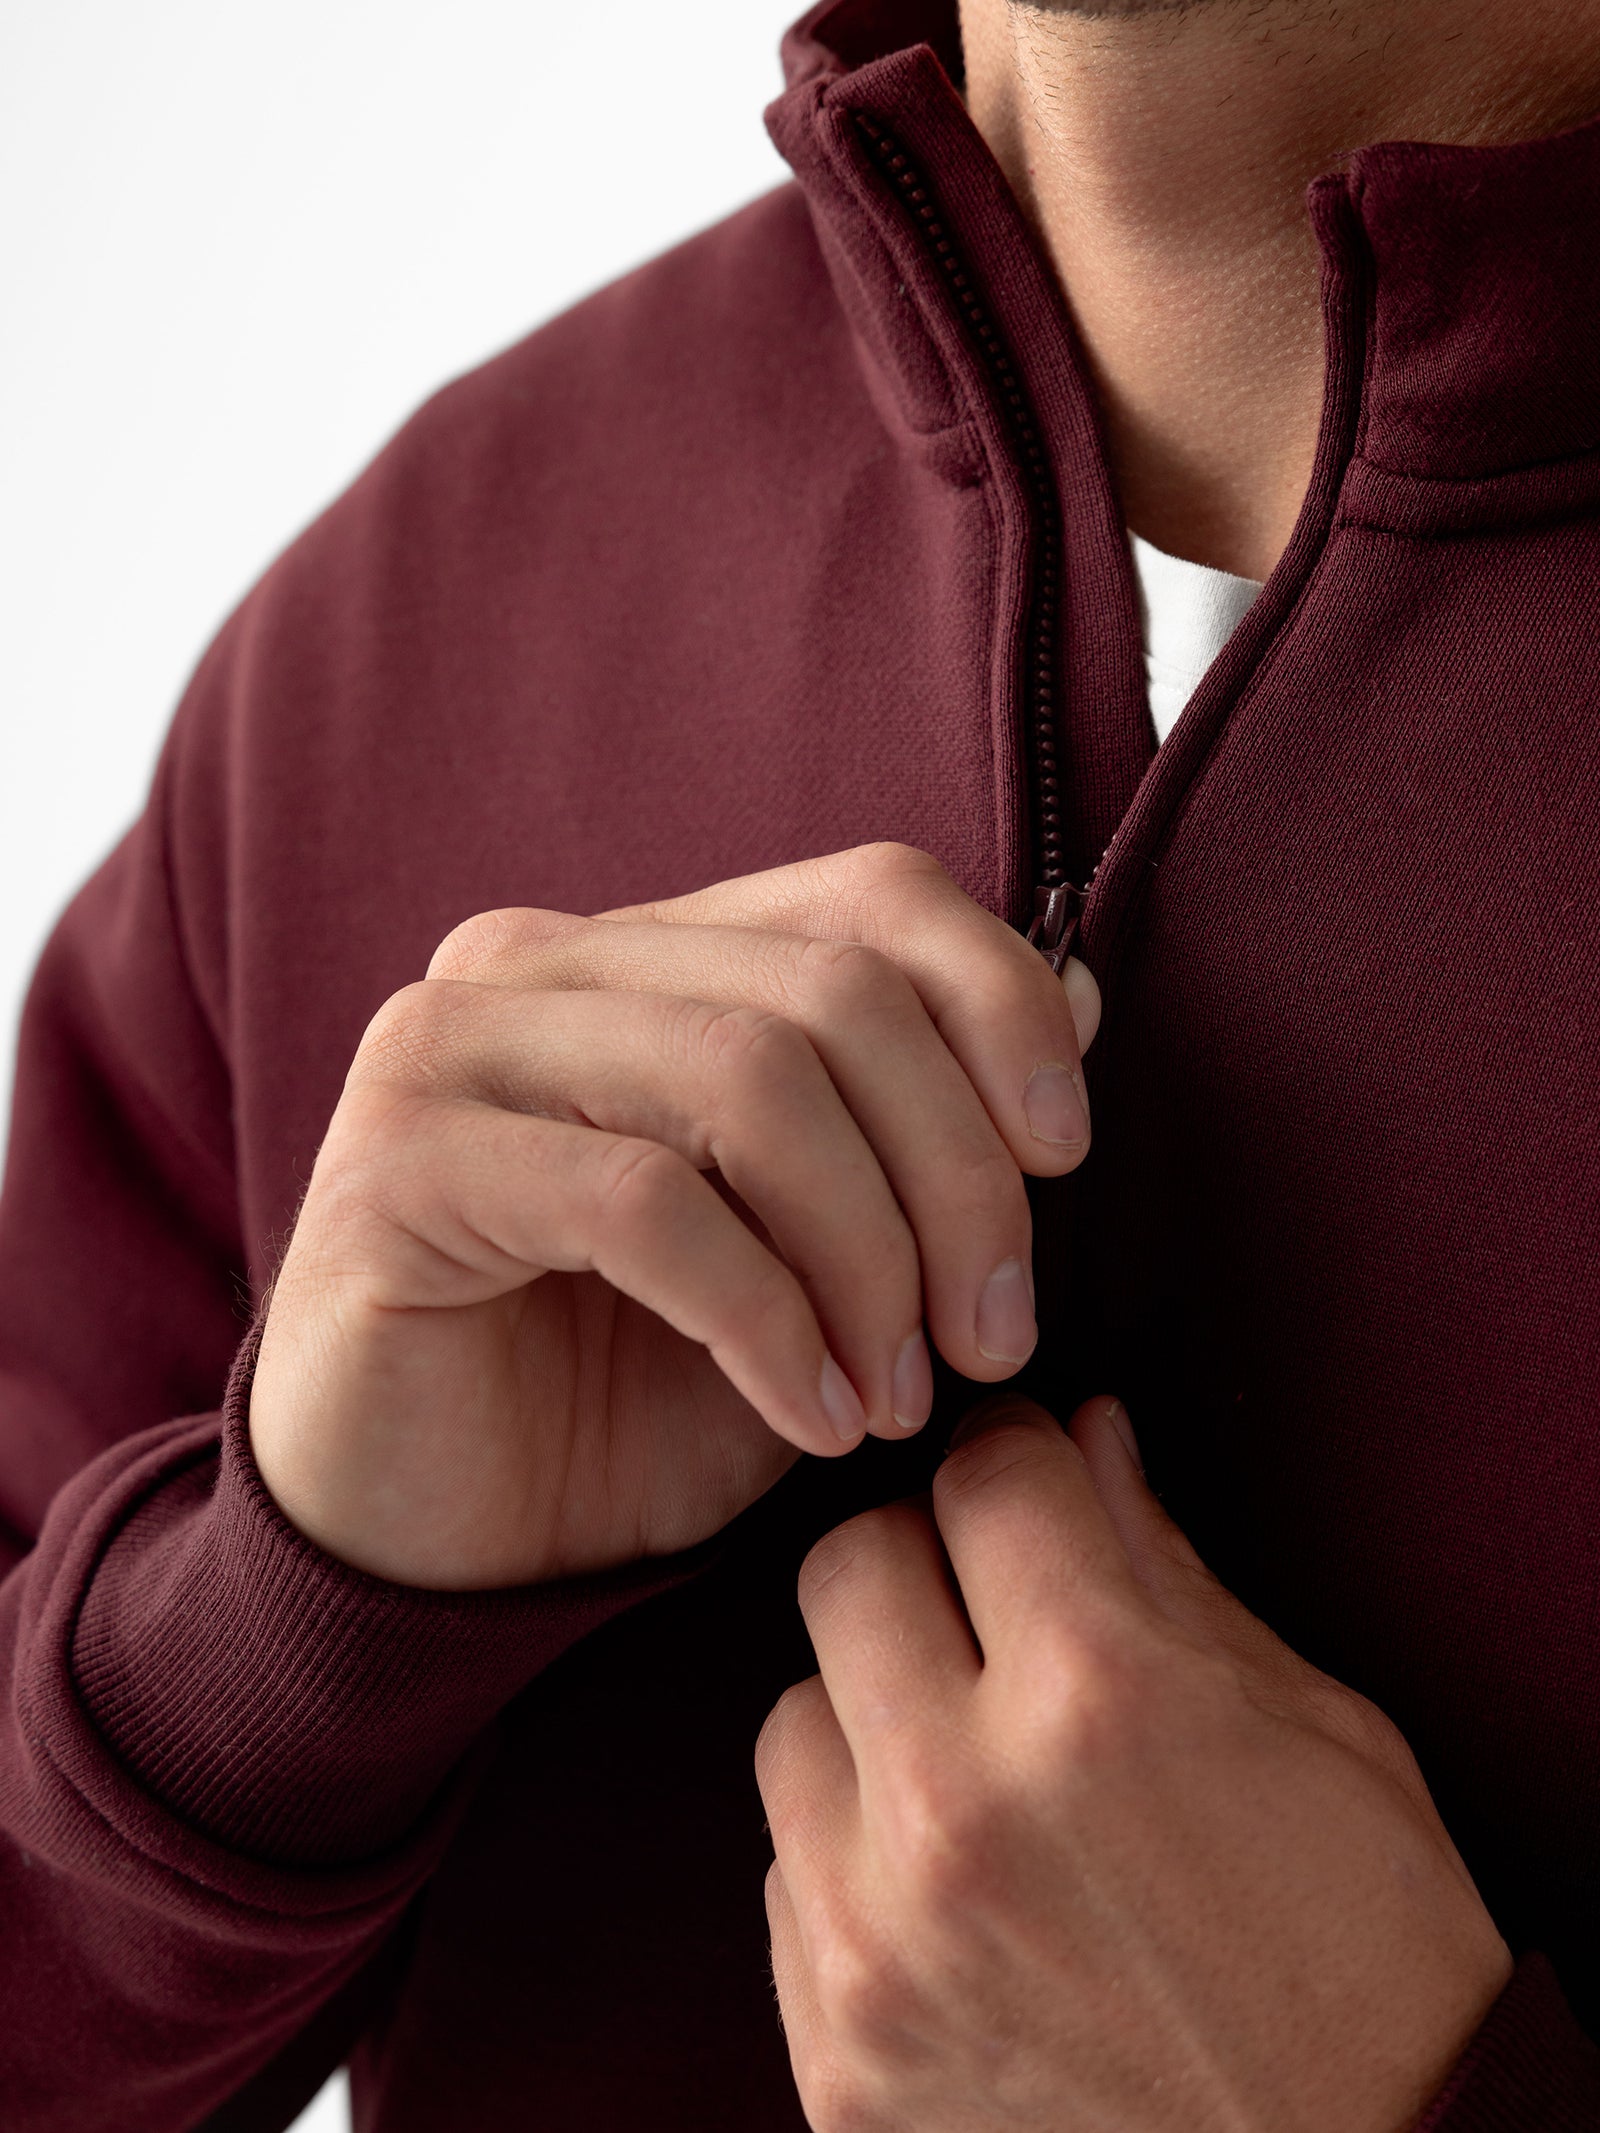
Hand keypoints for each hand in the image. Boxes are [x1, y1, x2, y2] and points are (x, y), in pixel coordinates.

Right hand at [248, 844, 1100, 1588]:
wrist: (445, 1546)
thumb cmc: (638, 1397)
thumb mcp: (822, 1261)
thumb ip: (926, 1124)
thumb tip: (1084, 994)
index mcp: (646, 951)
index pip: (869, 895)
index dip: (1002, 1007)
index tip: (1066, 1159)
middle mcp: (539, 960)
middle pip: (829, 994)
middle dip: (956, 1176)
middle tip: (994, 1334)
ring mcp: (452, 1048)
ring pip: (745, 1079)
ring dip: (868, 1257)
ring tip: (899, 1394)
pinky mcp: (398, 1164)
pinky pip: (644, 1203)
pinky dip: (768, 1320)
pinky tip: (811, 1416)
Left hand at [756, 1396, 1512, 2132]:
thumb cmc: (1368, 1951)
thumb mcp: (1307, 1721)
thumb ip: (1162, 1562)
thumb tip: (1081, 1440)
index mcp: (1100, 1697)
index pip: (980, 1476)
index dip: (1016, 1458)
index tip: (1026, 1476)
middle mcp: (963, 1809)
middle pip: (845, 1565)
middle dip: (923, 1557)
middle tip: (987, 1602)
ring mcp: (884, 1942)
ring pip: (791, 1717)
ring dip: (870, 1712)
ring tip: (970, 1760)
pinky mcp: (842, 2050)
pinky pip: (787, 1875)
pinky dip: (853, 1856)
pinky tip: (951, 1883)